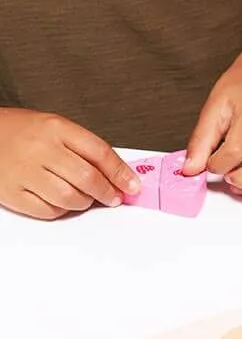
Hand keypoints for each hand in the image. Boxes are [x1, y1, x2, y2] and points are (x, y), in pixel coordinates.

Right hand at [0, 108, 140, 219]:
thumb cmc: (21, 131)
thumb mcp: (56, 128)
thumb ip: (85, 148)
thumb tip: (117, 173)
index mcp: (56, 128)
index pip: (100, 152)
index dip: (120, 172)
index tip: (132, 185)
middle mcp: (41, 149)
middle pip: (87, 177)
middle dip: (107, 192)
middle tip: (114, 198)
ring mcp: (24, 172)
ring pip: (69, 197)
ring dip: (85, 202)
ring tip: (86, 198)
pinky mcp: (11, 192)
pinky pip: (47, 210)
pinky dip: (61, 211)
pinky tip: (62, 203)